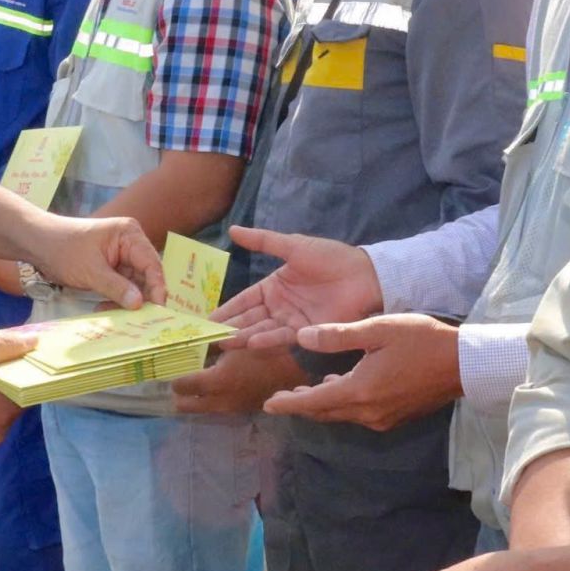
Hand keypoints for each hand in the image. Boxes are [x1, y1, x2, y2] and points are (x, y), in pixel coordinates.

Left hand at [23, 212, 164, 309]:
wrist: (38, 245)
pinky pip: (122, 287)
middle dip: (142, 296)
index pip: (151, 263)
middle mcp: (130, 244)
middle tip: (141, 319)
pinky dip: (116, 299)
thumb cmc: (64, 250)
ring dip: (127, 301)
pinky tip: (105, 308)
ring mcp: (121, 257)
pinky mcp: (112, 268)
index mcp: (129, 235)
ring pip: (135, 284)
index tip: (159, 308)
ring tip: (117, 316)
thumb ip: (117, 288)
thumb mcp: (91, 271)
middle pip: (146, 275)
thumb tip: (139, 304)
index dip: (157, 286)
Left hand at [172, 340, 308, 415]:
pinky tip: (214, 387)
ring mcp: (233, 408)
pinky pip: (218, 408)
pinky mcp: (244, 409)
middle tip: (173, 381)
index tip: (166, 368)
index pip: (183, 385)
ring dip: (194, 399)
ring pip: (203, 409)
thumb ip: (213, 344)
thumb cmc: (268, 348)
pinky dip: (211, 399)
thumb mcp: (237, 341)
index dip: (173, 376)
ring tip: (189, 386)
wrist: (301, 370)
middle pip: (187, 406)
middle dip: (178, 395)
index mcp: (216, 381)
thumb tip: (193, 342)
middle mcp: (221, 400)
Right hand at [211, 226, 381, 349]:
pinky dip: (267, 339)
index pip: (243, 299)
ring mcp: (292, 320)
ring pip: (261, 329)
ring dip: (243, 335)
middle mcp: (279, 306)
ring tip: (223, 341)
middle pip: (249, 317)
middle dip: (229, 326)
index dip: (226, 308)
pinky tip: (252, 341)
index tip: (205, 319)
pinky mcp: (307, 331)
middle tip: (206, 337)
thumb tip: (232, 229)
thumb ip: (263, 241)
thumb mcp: (293, 246)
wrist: (364, 275)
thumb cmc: (329, 257)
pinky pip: (282, 336)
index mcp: (274, 285)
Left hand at [262, 315, 461, 430]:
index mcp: (359, 391)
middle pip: (325, 412)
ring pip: (342, 414)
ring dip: (323, 403)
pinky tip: (340, 386)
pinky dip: (343, 402)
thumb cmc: (421, 340)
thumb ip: (337, 336)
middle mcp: (368, 412)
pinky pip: (359, 413)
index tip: (268, 404)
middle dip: (302, 405)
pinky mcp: (395, 416)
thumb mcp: (377, 329)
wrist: (463, 364)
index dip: (289, 404)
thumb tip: (301, 337)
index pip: (313, 403)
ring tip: (306, 390)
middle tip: (280, 399)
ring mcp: (383, 418)